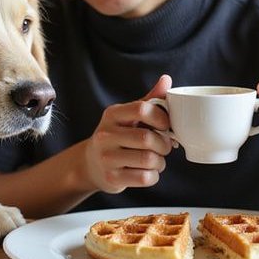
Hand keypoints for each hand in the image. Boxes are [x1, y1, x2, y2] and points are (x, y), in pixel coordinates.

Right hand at [80, 74, 175, 193]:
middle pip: (147, 138)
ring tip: (156, 160)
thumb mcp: (128, 116)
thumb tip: (167, 79)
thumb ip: (149, 100)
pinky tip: (149, 171)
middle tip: (165, 146)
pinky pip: (144, 178)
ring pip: (148, 159)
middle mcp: (105, 135)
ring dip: (160, 162)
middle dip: (164, 144)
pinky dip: (154, 176)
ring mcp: (107, 158)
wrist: (91, 164)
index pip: (142, 109)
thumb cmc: (118, 136)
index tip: (166, 125)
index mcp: (112, 115)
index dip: (161, 117)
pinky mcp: (112, 178)